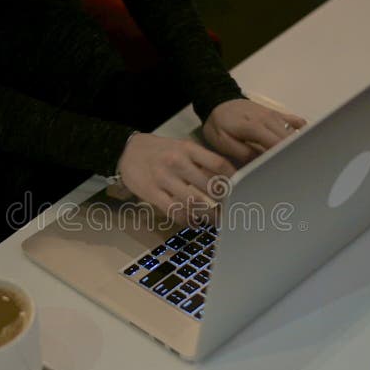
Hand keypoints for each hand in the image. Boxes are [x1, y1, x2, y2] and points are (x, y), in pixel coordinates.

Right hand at [117, 133, 235, 224]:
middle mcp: (177, 162)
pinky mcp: (151, 193)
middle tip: (234, 211)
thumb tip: (228, 179)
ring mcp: (163, 178)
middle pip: (209, 186)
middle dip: (225, 202)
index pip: (219, 165)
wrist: (125, 150)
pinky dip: (188, 220)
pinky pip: (174, 211)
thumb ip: (201, 161)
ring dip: (208, 215)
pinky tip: (194, 222)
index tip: (243, 191)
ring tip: (216, 220)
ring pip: (193, 202)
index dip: (234, 180)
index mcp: (188, 149)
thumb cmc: (159, 150)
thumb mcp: (181, 147)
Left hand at [202, 99, 306, 162]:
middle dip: (294, 156)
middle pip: (290, 140)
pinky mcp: (278, 114)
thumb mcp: (223, 142)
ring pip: (294, 133)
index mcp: (254, 126)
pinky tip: (299, 146)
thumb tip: (262, 164)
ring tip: (295, 163)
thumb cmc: (219, 125)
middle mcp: (268, 119)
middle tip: (294, 173)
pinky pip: (297, 122)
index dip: (285, 159)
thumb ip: (243, 153)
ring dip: (297, 148)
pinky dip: (301, 134)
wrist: (219, 103)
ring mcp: (275, 115)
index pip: (277, 144)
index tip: (289, 172)